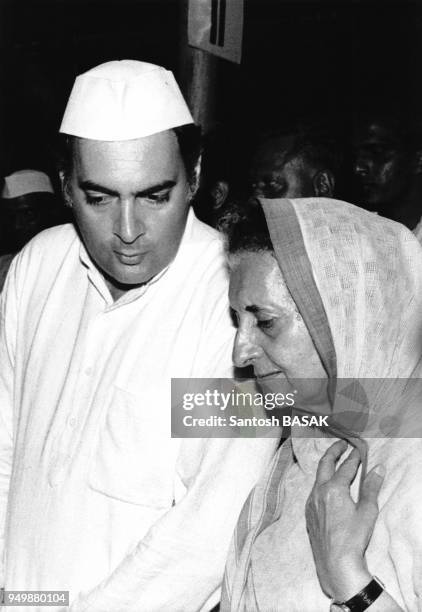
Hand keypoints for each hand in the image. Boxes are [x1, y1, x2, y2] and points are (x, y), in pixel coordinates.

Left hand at [305, 439, 384, 601]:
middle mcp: (318, 492)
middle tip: (341, 444)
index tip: (359, 449)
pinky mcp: (308, 514)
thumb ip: (371, 488)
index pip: (346, 467)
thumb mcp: (367, 512)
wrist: (335, 564)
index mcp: (333, 489)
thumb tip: (378, 468)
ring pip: (317, 478)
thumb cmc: (353, 538)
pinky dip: (321, 483)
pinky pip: (313, 492)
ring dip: (326, 467)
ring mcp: (311, 503)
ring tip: (334, 463)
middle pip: (324, 464)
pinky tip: (327, 488)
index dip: (354, 457)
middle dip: (333, 452)